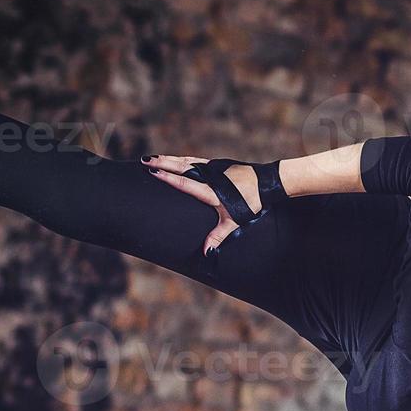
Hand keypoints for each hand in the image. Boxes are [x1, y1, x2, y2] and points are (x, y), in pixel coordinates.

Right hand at [141, 155, 260, 255]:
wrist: (266, 182)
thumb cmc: (251, 203)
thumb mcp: (234, 221)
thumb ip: (218, 236)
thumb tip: (207, 252)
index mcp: (211, 190)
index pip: (185, 183)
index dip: (168, 177)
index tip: (153, 172)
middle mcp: (210, 176)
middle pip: (181, 167)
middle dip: (162, 163)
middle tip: (144, 161)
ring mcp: (213, 168)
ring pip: (187, 161)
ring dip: (169, 159)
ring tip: (152, 158)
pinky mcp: (218, 164)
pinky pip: (195, 160)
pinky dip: (182, 159)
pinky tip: (176, 159)